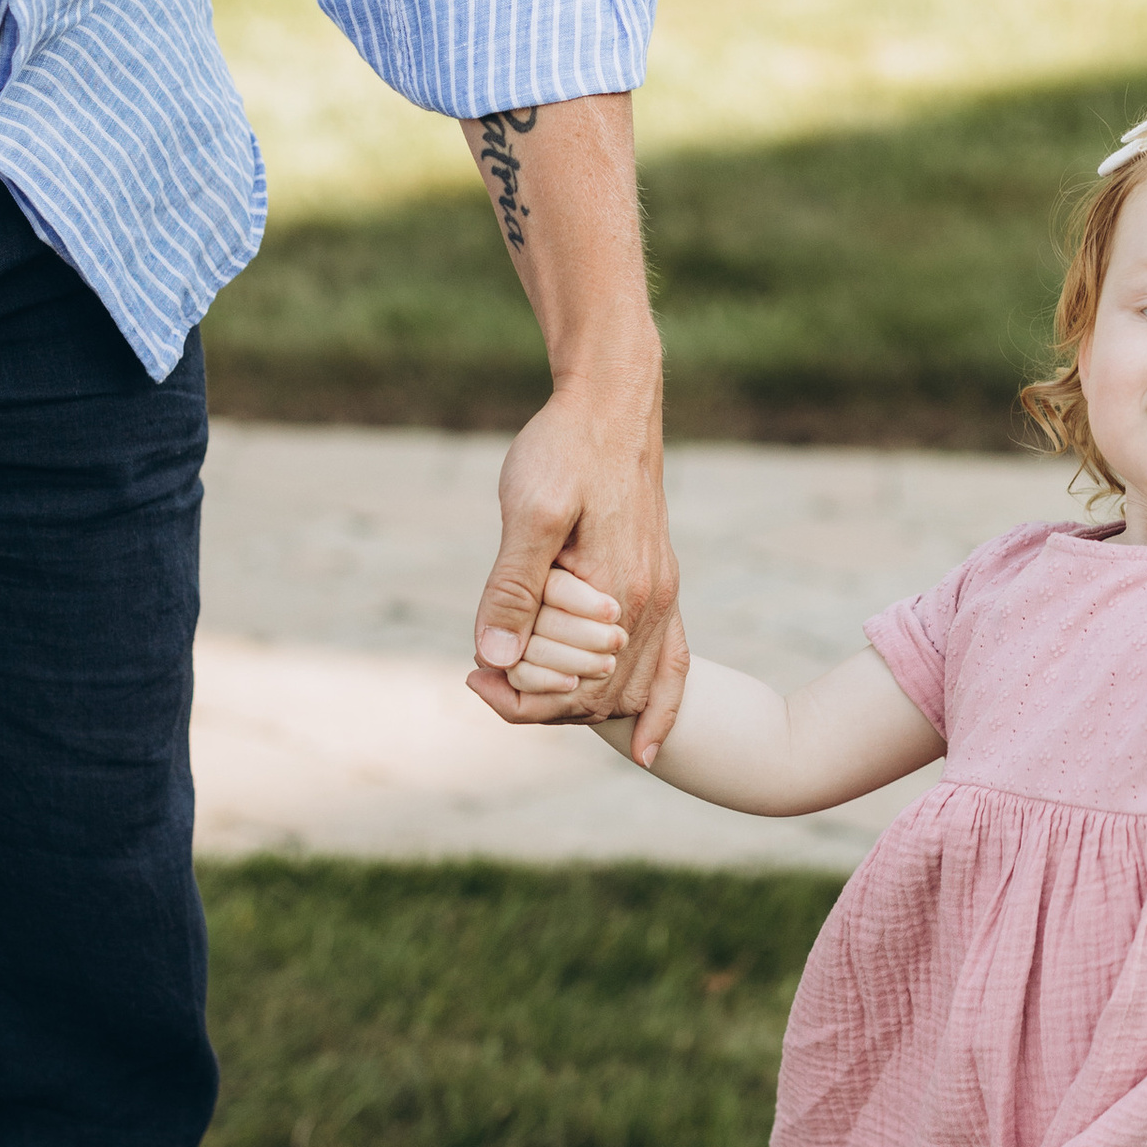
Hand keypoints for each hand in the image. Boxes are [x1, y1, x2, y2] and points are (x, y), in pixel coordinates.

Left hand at [469, 385, 688, 759]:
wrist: (610, 403)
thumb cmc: (563, 449)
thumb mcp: (528, 511)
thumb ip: (513, 587)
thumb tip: (493, 660)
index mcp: (619, 592)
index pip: (566, 689)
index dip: (511, 697)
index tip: (471, 673)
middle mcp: (650, 605)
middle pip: (595, 699)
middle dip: (536, 704)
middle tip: (480, 676)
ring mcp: (661, 597)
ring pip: (627, 690)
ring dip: (578, 706)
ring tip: (520, 689)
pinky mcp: (660, 585)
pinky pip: (674, 665)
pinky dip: (662, 708)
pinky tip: (648, 743)